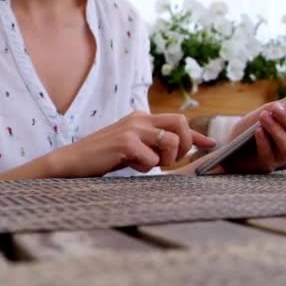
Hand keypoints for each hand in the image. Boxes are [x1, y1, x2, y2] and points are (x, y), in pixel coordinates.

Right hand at [48, 111, 215, 177]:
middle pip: (181, 123)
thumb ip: (152, 144)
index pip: (178, 121)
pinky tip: (129, 166)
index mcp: (141, 117)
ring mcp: (133, 129)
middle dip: (185, 144)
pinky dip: (145, 167)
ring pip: (172, 141)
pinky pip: (152, 159)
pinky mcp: (126, 143)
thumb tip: (177, 150)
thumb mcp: (131, 146)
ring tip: (145, 164)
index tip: (211, 145)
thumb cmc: (103, 156)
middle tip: (171, 161)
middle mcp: (139, 118)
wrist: (74, 161)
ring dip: (165, 159)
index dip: (197, 135)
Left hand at [222, 99, 285, 172]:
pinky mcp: (267, 165)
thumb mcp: (255, 117)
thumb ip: (270, 109)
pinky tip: (257, 130)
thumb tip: (284, 103)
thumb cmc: (245, 133)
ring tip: (264, 117)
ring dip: (276, 129)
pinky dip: (263, 141)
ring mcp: (280, 157)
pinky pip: (268, 154)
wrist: (229, 152)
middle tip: (277, 108)